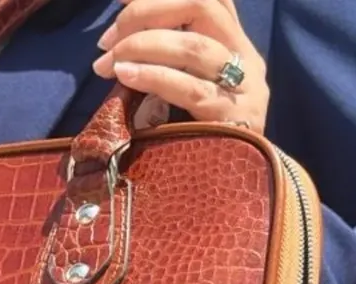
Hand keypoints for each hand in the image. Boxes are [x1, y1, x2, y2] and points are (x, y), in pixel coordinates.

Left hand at [92, 0, 268, 133]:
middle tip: (107, 38)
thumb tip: (119, 40)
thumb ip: (173, 62)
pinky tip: (125, 75)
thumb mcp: (192, 93)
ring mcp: (245, 91)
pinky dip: (153, 76)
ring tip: (107, 62)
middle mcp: (249, 61)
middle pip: (202, 6)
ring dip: (141, 46)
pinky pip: (190, 90)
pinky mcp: (233, 121)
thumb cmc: (205, 143)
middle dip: (147, 12)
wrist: (237, 193)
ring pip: (193, 47)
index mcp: (239, 46)